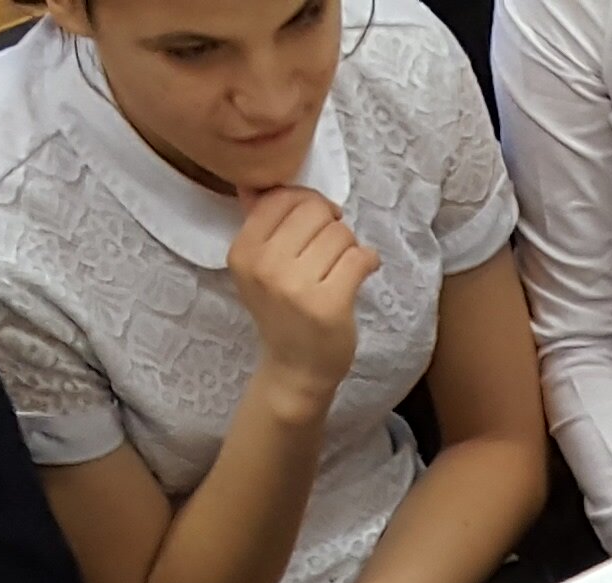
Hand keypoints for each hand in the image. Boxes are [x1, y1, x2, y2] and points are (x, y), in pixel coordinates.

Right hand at [225, 187, 376, 394]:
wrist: (294, 369)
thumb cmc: (281, 311)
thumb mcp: (258, 269)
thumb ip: (261, 225)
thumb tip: (255, 184)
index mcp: (243, 252)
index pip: (280, 199)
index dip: (306, 204)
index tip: (316, 222)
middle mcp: (265, 267)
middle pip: (314, 212)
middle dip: (331, 225)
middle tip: (331, 249)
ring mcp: (296, 287)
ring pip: (340, 234)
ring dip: (349, 247)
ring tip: (341, 268)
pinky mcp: (329, 304)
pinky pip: (360, 257)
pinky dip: (367, 261)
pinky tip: (361, 273)